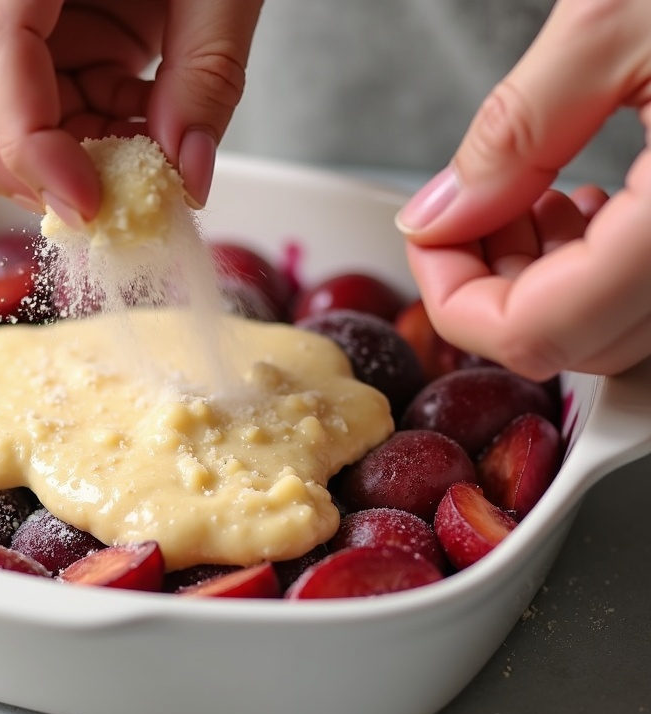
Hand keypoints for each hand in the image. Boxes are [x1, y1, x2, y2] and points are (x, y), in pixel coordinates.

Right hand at [0, 0, 261, 225]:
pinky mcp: (23, 24)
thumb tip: (187, 175)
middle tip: (75, 198)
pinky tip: (129, 130)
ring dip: (38, 152)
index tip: (84, 199)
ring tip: (119, 165)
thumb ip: (206, 75)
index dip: (26, 137)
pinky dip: (73, 136)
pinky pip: (20, 97)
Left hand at [395, 0, 650, 380]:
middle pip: (573, 342)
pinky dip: (602, 265)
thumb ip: (517, 131)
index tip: (429, 235)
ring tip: (529, 193)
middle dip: (494, 283)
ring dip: (545, 277)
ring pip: (619, 330)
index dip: (454, 298)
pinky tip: (590, 200)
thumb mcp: (622, 15)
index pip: (536, 333)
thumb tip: (437, 214)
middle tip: (472, 207)